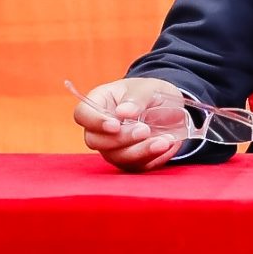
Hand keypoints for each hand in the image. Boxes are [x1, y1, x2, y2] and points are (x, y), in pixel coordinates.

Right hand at [72, 77, 193, 170]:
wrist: (167, 107)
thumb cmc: (150, 92)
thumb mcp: (147, 88)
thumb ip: (136, 98)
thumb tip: (123, 113)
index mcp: (99, 102)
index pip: (83, 115)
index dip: (95, 122)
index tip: (116, 125)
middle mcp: (100, 128)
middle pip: (96, 141)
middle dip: (122, 139)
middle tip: (145, 130)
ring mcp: (113, 147)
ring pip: (116, 157)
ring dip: (141, 152)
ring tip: (165, 141)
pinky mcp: (129, 160)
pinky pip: (137, 166)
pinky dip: (154, 158)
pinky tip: (169, 146)